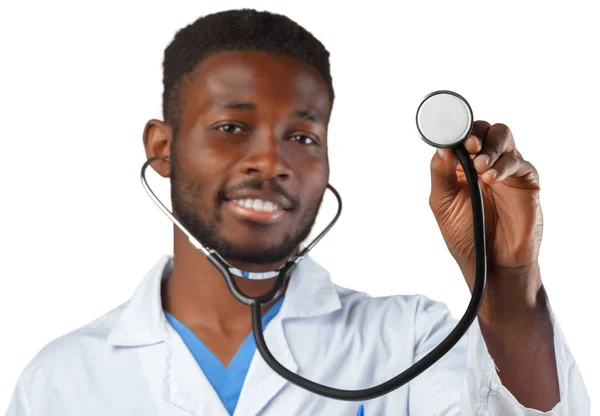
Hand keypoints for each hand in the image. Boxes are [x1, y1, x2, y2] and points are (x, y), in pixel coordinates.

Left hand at [429, 121, 543, 318]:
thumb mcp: (443, 204)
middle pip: (484, 129)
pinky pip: (519, 163)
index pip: (460, 135)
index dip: (456, 130)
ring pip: (504, 137)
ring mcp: (505, 170)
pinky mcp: (525, 181)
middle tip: (470, 145)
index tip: (450, 134)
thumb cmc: (465, 235)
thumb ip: (440, 175)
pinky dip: (503, 166)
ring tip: (479, 166)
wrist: (490, 264)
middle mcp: (484, 162)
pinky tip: (490, 178)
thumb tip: (441, 147)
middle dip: (476, 132)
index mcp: (460, 166)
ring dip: (490, 146)